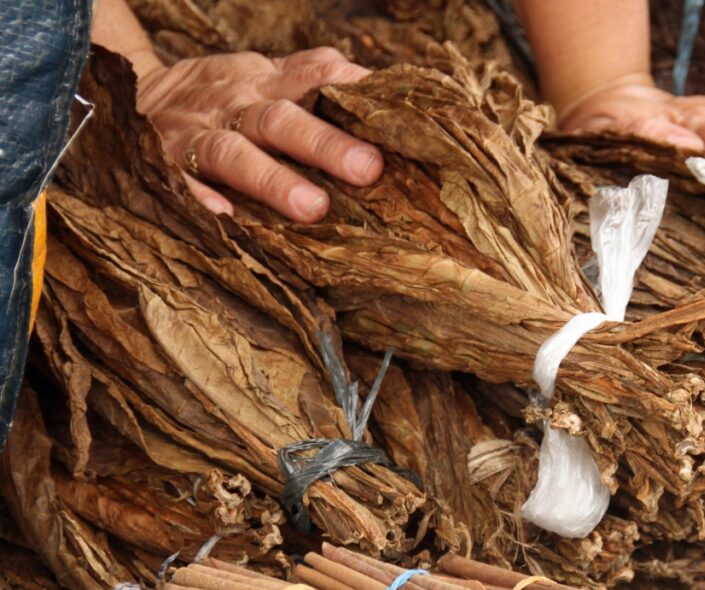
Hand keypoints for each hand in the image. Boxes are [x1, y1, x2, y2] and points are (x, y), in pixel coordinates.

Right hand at [136, 47, 382, 221]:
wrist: (135, 98)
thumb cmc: (224, 99)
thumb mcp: (265, 81)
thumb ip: (314, 90)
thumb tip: (384, 108)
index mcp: (265, 82)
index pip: (313, 75)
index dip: (350, 88)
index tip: (389, 109)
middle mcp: (235, 104)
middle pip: (282, 119)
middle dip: (325, 143)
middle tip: (368, 169)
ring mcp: (197, 135)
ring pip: (235, 153)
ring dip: (274, 180)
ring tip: (314, 208)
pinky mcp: (165, 165)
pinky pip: (180, 182)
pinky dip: (199, 198)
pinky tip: (224, 219)